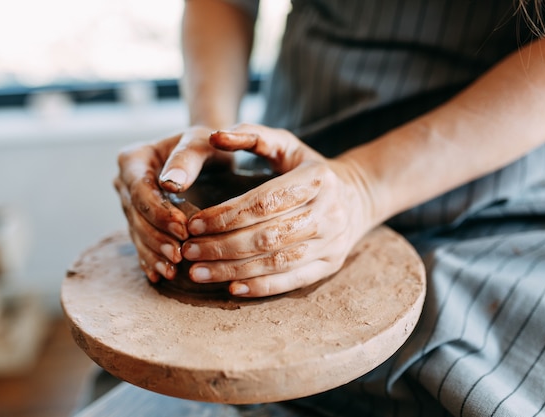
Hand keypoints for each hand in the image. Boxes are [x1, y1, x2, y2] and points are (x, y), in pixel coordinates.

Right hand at [114, 125, 230, 281]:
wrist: (207, 154)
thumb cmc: (205, 144)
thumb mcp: (200, 142)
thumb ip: (187, 158)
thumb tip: (171, 183)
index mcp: (133, 159)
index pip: (140, 190)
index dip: (159, 212)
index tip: (183, 228)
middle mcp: (125, 182)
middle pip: (136, 215)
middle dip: (157, 238)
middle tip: (179, 256)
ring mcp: (129, 204)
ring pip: (137, 233)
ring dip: (154, 253)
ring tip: (173, 270)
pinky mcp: (139, 222)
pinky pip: (141, 243)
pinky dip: (151, 260)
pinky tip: (162, 275)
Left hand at [181, 123, 377, 296]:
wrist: (356, 196)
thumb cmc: (309, 168)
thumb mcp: (287, 144)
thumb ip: (252, 136)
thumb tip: (215, 136)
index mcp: (317, 179)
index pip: (264, 201)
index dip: (225, 215)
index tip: (194, 224)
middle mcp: (329, 212)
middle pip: (267, 235)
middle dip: (222, 246)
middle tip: (188, 251)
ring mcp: (333, 242)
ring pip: (277, 262)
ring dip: (234, 270)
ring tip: (199, 272)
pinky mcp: (331, 265)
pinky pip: (293, 281)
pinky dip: (261, 287)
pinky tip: (232, 289)